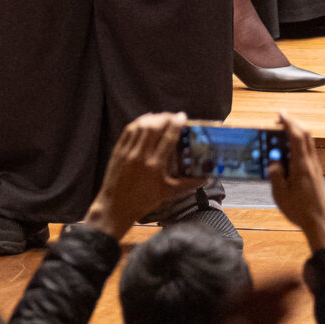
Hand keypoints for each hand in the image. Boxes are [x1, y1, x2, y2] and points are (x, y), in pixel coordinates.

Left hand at [83, 113, 200, 237]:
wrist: (117, 206)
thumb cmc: (144, 201)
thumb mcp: (169, 194)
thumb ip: (189, 184)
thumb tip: (207, 178)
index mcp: (155, 166)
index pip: (168, 138)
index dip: (176, 124)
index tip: (183, 117)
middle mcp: (141, 156)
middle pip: (154, 128)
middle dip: (165, 118)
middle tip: (173, 116)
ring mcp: (127, 152)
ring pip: (140, 126)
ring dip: (152, 118)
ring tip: (162, 117)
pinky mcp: (118, 151)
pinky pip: (128, 131)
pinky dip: (138, 122)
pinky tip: (146, 121)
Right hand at [265, 114, 324, 252]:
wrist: (320, 222)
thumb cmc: (299, 210)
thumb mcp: (280, 194)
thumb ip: (275, 175)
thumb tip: (273, 161)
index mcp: (302, 166)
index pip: (297, 137)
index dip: (288, 122)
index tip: (280, 113)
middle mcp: (311, 163)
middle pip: (306, 135)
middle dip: (294, 123)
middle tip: (280, 119)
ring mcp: (315, 168)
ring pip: (309, 142)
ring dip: (297, 133)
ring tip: (282, 132)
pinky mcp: (316, 173)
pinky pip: (308, 151)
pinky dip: (299, 144)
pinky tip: (289, 150)